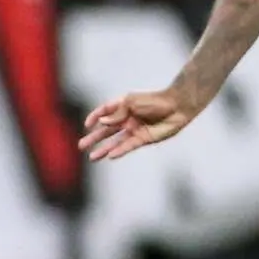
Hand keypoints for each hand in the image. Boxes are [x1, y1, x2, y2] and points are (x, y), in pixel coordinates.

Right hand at [80, 88, 195, 161]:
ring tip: (92, 157)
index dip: (95, 117)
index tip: (87, 125)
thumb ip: (116, 113)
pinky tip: (110, 156)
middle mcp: (128, 119)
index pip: (105, 112)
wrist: (177, 107)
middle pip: (107, 130)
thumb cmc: (155, 100)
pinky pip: (128, 146)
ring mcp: (135, 129)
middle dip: (94, 138)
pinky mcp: (144, 138)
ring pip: (116, 141)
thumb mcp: (131, 102)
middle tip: (81, 146)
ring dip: (104, 149)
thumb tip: (101, 123)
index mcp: (124, 106)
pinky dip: (119, 151)